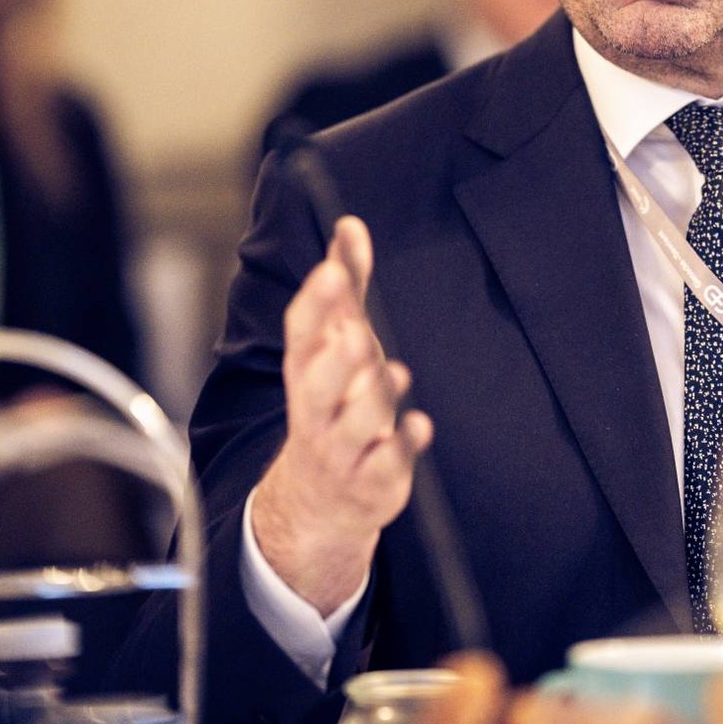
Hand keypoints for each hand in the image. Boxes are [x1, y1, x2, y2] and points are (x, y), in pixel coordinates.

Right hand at [249, 216, 433, 614]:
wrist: (319, 497)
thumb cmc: (335, 401)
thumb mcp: (338, 341)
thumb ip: (346, 286)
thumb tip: (350, 226)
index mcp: (307, 368)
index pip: (302, 333)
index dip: (316, 303)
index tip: (332, 271)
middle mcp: (316, 408)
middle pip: (318, 384)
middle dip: (336, 359)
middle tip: (355, 333)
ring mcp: (342, 448)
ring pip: (353, 424)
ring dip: (373, 398)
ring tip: (395, 372)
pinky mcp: (371, 480)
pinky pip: (385, 464)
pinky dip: (402, 445)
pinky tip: (420, 425)